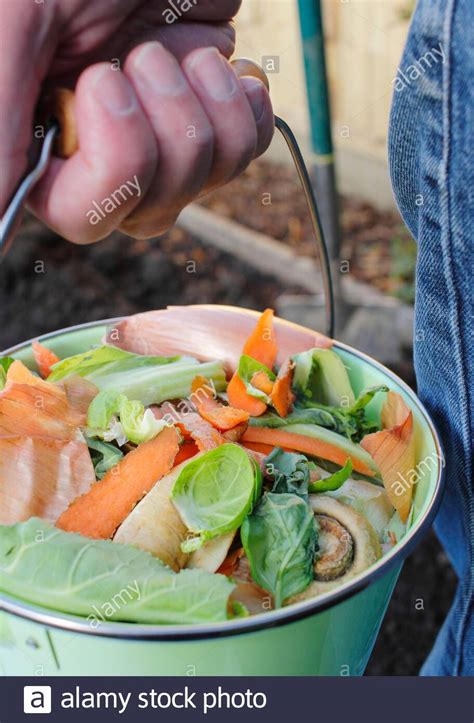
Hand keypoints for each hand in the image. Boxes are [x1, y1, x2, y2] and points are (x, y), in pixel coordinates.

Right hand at [0, 0, 273, 241]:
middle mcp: (100, 150)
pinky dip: (240, 109)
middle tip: (145, 58)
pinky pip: (243, 154)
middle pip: (150, 211)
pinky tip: (218, 69)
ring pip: (203, 182)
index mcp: (46, 137)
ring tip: (172, 51)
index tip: (105, 82)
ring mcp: (159, 137)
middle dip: (166, 133)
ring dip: (202, 110)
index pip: (83, 215)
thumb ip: (1, 120)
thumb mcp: (17, 17)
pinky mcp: (208, 117)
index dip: (114, 170)